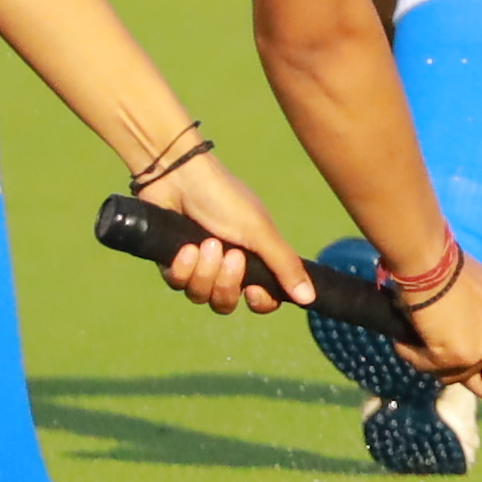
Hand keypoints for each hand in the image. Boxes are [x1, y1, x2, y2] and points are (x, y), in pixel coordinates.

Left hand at [132, 143, 312, 316]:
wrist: (179, 178)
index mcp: (253, 260)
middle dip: (227, 283)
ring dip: (204, 272)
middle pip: (227, 302)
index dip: (259, 302)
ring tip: (205, 243)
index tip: (254, 291)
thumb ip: (284, 265)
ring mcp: (196, 267)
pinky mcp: (171, 264)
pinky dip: (183, 267)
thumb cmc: (225, 199)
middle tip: (230, 254)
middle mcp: (225, 268)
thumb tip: (310, 298)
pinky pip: (177, 284)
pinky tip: (186, 247)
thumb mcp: (260, 232)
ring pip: (200, 296)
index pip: (262, 299)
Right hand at [392, 249, 481, 413]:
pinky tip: (416, 330)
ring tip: (432, 327)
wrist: (429, 262)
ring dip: (441, 362)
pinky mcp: (460, 356)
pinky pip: (434, 371)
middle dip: (474, 382)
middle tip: (450, 352)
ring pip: (460, 380)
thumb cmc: (453, 274)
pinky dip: (418, 355)